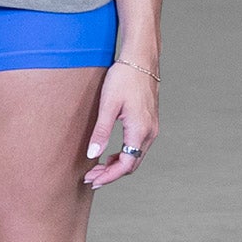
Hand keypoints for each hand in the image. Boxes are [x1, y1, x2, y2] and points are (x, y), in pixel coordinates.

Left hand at [84, 62, 158, 187]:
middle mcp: (150, 132)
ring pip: (135, 156)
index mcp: (140, 130)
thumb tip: (93, 154)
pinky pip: (137, 147)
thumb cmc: (123, 78)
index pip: (126, 164)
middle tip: (90, 177)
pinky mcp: (148, 122)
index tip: (92, 180)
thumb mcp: (108, 105)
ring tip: (96, 168)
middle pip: (132, 164)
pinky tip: (108, 154)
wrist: (140, 60)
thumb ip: (101, 132)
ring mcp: (151, 128)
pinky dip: (123, 155)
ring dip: (117, 165)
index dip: (109, 176)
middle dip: (111, 173)